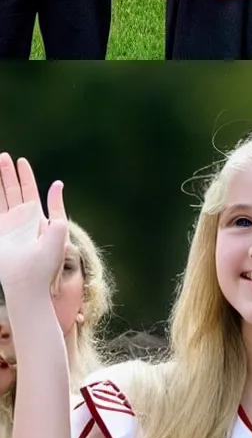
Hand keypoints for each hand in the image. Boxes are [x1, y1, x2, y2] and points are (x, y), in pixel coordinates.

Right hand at [0, 155, 69, 301]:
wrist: (30, 281)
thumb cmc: (46, 262)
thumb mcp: (59, 230)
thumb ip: (57, 207)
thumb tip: (57, 184)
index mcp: (36, 217)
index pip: (30, 191)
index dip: (25, 176)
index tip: (21, 161)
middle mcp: (21, 219)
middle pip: (13, 190)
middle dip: (7, 173)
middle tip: (4, 156)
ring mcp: (7, 224)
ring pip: (0, 197)